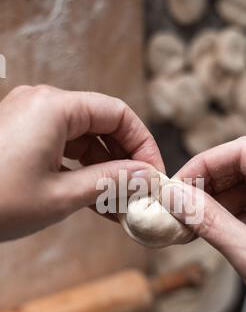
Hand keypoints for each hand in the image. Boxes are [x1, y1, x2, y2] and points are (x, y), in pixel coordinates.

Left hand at [0, 85, 163, 240]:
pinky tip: (99, 202)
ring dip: (106, 172)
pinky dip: (83, 174)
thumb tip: (148, 177)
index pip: (117, 114)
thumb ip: (111, 182)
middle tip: (141, 193)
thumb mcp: (62, 195)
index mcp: (54, 107)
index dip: (143, 143)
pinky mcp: (24, 138)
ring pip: (85, 142)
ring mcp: (32, 120)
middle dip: (125, 161)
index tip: (154, 174)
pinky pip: (66, 151)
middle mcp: (44, 105)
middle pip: (102, 126)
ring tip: (123, 205)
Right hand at [170, 137, 245, 311]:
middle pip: (244, 166)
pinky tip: (203, 227)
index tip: (176, 183)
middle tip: (176, 203)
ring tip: (185, 219)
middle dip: (207, 183)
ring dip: (212, 201)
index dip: (206, 163)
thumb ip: (210, 222)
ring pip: (244, 187)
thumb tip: (172, 196)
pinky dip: (224, 216)